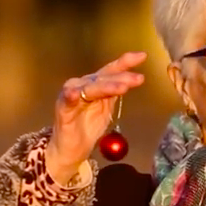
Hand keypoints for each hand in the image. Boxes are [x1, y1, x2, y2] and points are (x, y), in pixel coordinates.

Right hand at [45, 51, 146, 184]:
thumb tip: (132, 79)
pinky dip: (70, 96)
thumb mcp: (106, 108)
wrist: (70, 149)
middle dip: (121, 77)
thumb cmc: (87, 127)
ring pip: (90, 88)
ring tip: (122, 87)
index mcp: (94, 84)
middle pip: (103, 78)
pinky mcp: (63, 110)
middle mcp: (82, 85)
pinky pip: (67, 101)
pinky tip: (75, 93)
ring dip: (106, 86)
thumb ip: (114, 93)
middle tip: (138, 79)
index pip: (110, 70)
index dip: (125, 62)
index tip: (142, 56)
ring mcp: (71, 96)